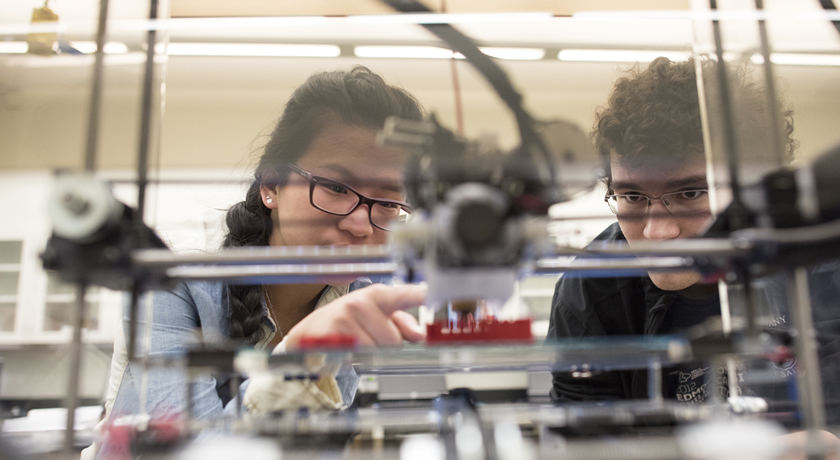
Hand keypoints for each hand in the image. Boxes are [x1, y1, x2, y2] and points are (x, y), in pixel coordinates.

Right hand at [284, 284, 426, 349]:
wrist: (310, 331)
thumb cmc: (349, 321)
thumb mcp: (377, 316)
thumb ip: (403, 323)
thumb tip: (419, 335)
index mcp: (377, 295)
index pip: (403, 295)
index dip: (420, 295)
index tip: (433, 294)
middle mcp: (361, 301)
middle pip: (394, 340)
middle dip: (385, 344)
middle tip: (367, 336)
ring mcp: (344, 316)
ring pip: (376, 351)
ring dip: (368, 353)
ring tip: (354, 341)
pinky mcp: (331, 334)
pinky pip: (356, 357)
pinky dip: (353, 358)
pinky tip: (344, 348)